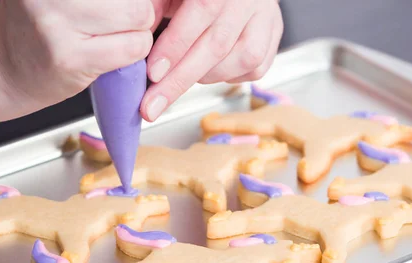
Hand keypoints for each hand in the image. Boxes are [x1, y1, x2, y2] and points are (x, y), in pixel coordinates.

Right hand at [0, 0, 155, 120]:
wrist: (4, 64)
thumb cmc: (40, 21)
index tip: (117, 9)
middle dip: (138, 8)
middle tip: (119, 20)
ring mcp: (57, 22)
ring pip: (138, 15)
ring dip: (139, 30)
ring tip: (114, 35)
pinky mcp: (71, 58)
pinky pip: (132, 48)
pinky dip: (135, 52)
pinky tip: (113, 53)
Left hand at [141, 0, 282, 121]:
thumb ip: (155, 8)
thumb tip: (137, 41)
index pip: (199, 12)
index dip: (175, 47)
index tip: (153, 74)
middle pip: (217, 45)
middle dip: (180, 80)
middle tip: (154, 104)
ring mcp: (265, 17)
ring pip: (241, 60)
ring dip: (205, 77)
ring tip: (182, 77)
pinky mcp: (274, 35)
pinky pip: (255, 68)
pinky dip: (229, 76)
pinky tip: (211, 69)